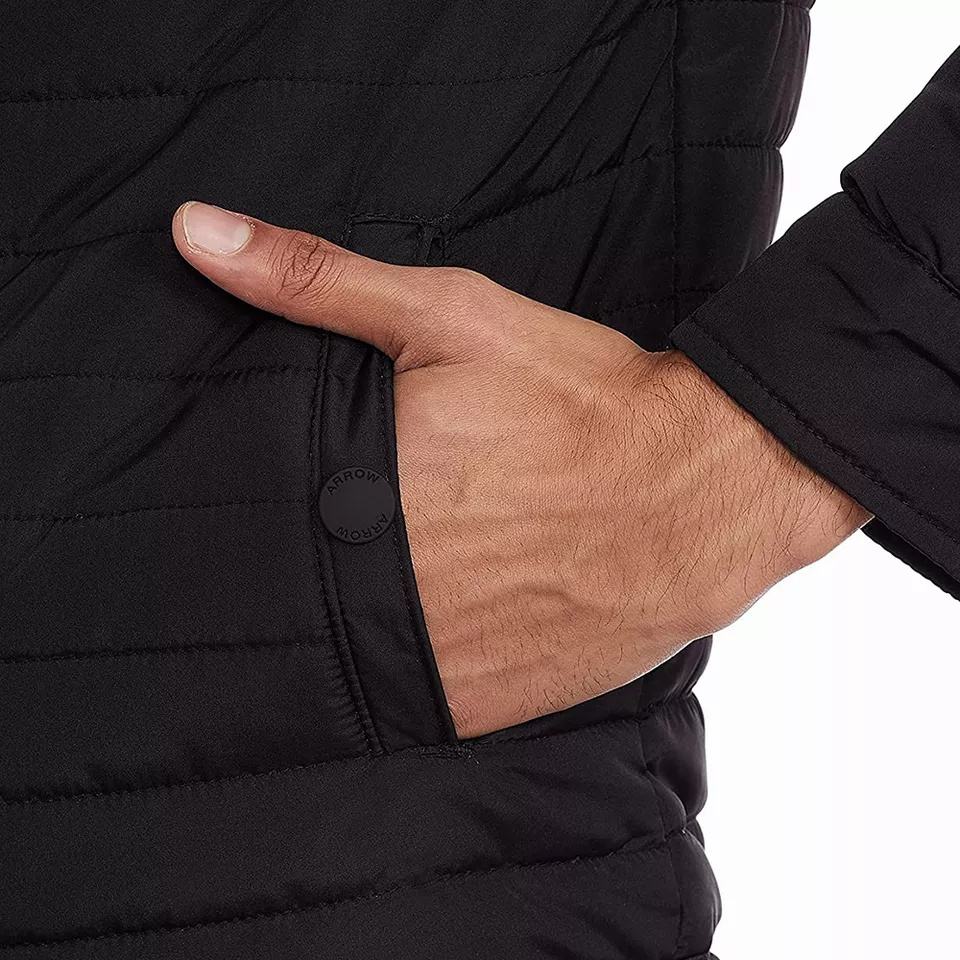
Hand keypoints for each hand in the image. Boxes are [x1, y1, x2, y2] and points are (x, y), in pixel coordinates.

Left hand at [172, 202, 868, 736]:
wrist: (704, 489)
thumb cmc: (582, 400)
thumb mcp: (449, 316)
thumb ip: (316, 280)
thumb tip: (197, 233)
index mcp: (359, 495)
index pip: (250, 518)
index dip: (266, 505)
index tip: (306, 492)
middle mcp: (385, 586)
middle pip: (303, 585)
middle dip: (327, 556)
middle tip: (384, 524)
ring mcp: (433, 657)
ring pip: (350, 649)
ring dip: (368, 614)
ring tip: (433, 567)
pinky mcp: (480, 705)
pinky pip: (409, 698)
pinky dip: (416, 660)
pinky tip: (457, 613)